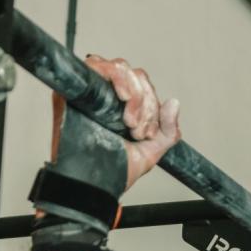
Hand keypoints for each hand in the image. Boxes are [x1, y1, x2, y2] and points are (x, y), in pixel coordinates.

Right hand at [51, 55, 180, 190]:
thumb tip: (174, 102)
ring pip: (120, 67)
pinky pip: (96, 65)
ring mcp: (91, 92)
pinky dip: (116, 76)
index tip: (146, 134)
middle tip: (137, 130)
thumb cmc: (116, 170)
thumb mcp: (151, 151)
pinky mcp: (75, 91)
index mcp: (123, 107)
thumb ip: (168, 130)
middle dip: (145, 101)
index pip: (143, 84)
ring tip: (130, 121)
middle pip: (134, 73)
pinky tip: (123, 97)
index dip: (151, 104)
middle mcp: (107, 96)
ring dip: (134, 93)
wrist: (94, 185)